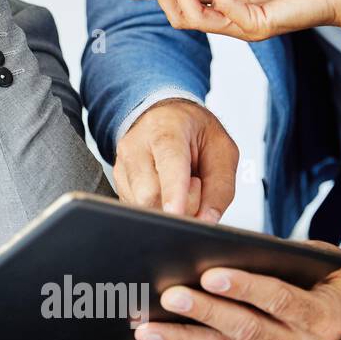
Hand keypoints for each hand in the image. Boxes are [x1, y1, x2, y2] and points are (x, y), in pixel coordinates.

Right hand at [115, 98, 238, 222]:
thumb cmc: (195, 132)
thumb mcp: (223, 151)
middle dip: (180, 205)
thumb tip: (206, 220)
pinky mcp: (116, 182)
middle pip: (151, 195)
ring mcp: (122, 164)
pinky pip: (138, 209)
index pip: (168, 164)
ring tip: (178, 186)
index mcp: (166, 129)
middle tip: (194, 184)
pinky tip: (164, 189)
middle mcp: (136, 146)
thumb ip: (220, 188)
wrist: (166, 119)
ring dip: (167, 207)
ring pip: (142, 206)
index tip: (174, 212)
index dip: (172, 191)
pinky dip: (156, 207)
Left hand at [131, 249, 340, 339]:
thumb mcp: (313, 258)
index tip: (210, 274)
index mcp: (322, 315)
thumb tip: (217, 248)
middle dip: (203, 312)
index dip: (245, 287)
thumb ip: (274, 258)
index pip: (279, 299)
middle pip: (245, 329)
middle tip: (168, 297)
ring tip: (146, 330)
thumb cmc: (327, 275)